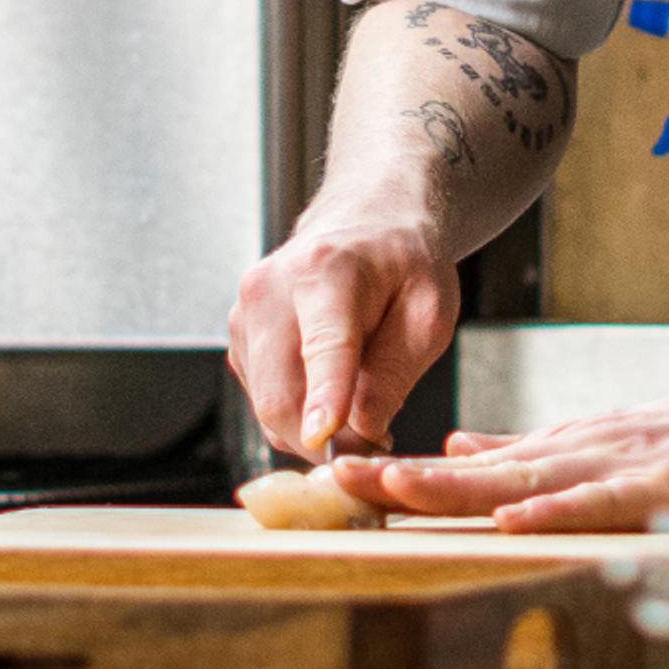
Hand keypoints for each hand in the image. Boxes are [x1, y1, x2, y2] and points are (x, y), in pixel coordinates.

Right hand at [228, 213, 457, 458]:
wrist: (365, 223)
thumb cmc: (402, 263)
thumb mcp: (429, 312)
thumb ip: (397, 370)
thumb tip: (362, 429)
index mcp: (326, 269)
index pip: (323, 345)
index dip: (325, 396)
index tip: (325, 437)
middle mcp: (270, 289)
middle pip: (280, 394)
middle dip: (327, 441)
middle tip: (375, 444)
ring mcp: (245, 315)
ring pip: (268, 408)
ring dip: (313, 430)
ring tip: (360, 406)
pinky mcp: (239, 339)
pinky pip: (264, 401)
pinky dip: (299, 414)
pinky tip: (332, 392)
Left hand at [325, 336, 668, 530]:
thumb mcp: (610, 444)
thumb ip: (536, 454)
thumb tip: (461, 451)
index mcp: (568, 448)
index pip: (472, 463)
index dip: (405, 471)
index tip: (338, 475)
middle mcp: (583, 450)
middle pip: (481, 467)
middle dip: (406, 475)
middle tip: (336, 476)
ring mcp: (624, 466)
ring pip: (528, 477)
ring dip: (459, 484)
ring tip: (395, 486)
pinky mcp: (668, 487)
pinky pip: (606, 499)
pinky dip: (558, 508)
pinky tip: (514, 517)